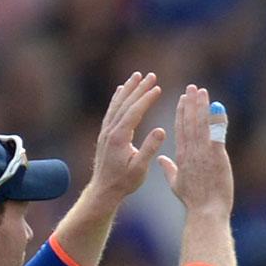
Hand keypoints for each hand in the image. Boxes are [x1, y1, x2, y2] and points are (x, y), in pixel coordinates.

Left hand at [89, 71, 167, 204]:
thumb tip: (161, 130)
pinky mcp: (105, 133)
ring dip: (128, 89)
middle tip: (151, 75)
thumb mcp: (139, 168)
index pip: (134, 112)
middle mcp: (111, 130)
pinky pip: (111, 110)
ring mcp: (106, 131)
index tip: (157, 87)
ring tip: (137, 75)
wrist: (104, 190)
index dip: (146, 98)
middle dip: (139, 88)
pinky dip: (118, 98)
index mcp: (120, 137)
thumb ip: (149, 149)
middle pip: (126, 103)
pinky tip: (121, 90)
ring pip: (117, 104)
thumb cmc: (124, 182)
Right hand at [157, 85, 232, 214]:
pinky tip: (218, 105)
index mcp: (181, 156)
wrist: (205, 211)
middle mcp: (191, 151)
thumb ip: (168, 169)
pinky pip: (217, 133)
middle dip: (190, 103)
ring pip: (201, 123)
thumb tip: (161, 160)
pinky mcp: (217, 156)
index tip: (182, 99)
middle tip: (191, 87)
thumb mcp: (176, 184)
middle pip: (189, 122)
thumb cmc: (192, 201)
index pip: (180, 128)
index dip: (181, 112)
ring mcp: (203, 153)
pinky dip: (217, 118)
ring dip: (201, 105)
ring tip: (202, 91)